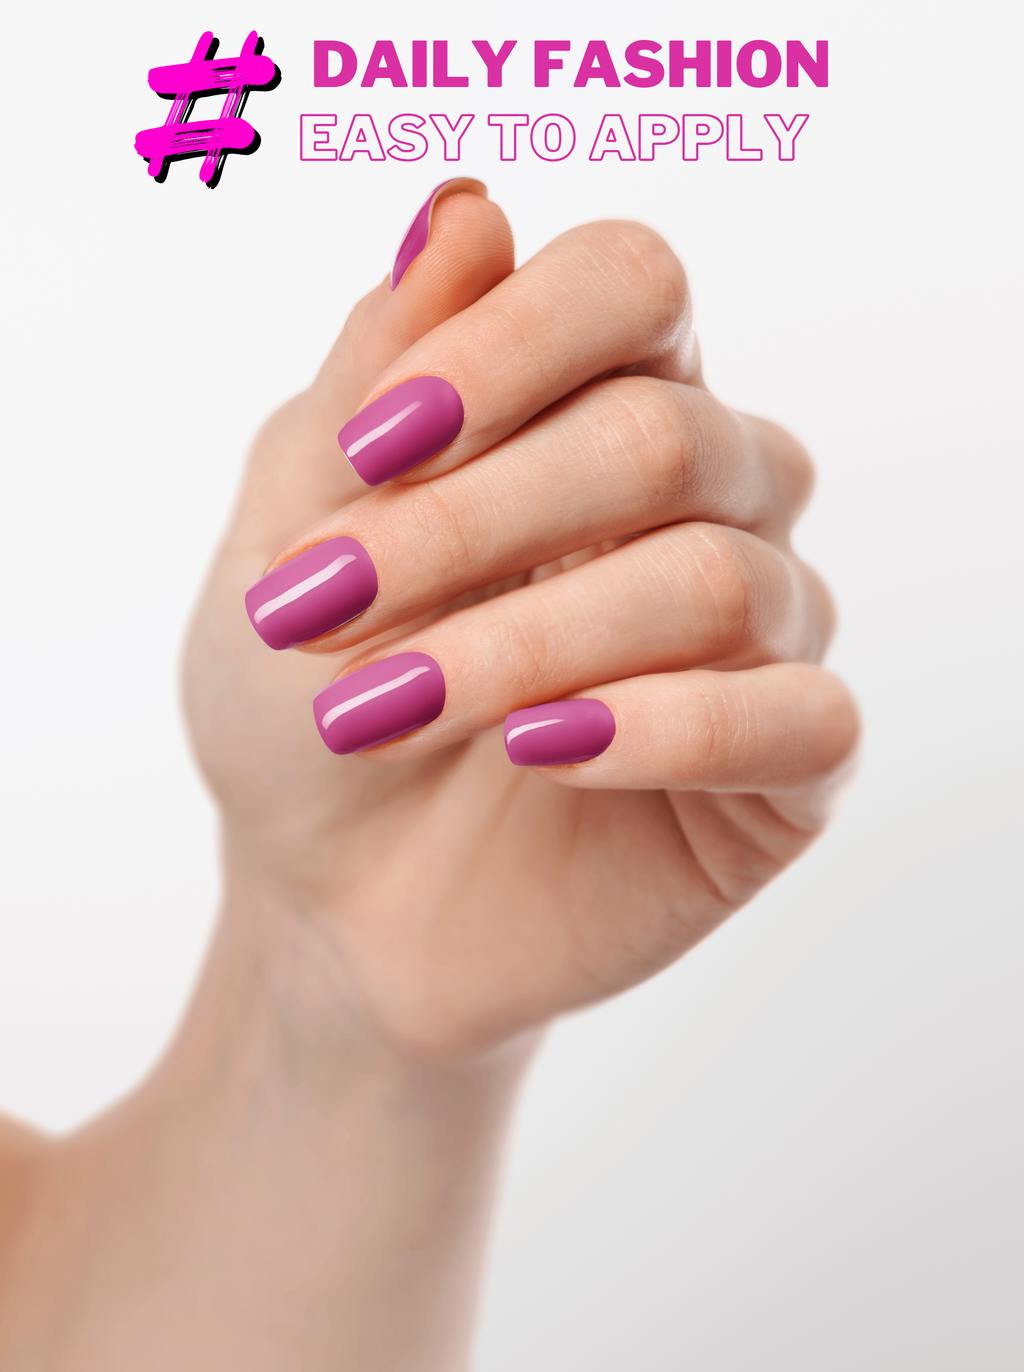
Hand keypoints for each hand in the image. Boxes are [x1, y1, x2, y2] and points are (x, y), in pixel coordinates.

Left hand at [184, 184, 857, 1059]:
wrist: (330, 902)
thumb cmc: (306, 705)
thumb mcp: (295, 532)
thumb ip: (375, 376)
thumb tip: (467, 209)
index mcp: (594, 411)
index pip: (632, 287)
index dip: (512, 343)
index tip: (371, 446)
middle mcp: (706, 502)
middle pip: (666, 434)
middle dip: (476, 522)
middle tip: (322, 610)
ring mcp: (762, 632)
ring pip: (718, 579)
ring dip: (529, 643)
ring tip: (384, 710)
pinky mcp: (789, 766)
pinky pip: (799, 718)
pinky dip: (661, 730)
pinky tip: (541, 753)